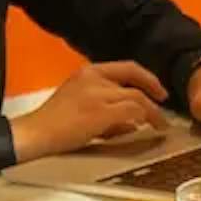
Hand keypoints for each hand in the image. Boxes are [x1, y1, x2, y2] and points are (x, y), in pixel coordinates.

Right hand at [10, 62, 166, 158]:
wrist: (36, 133)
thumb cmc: (55, 123)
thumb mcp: (80, 104)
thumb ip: (105, 107)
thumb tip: (132, 121)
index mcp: (87, 72)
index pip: (125, 66)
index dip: (145, 77)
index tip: (156, 90)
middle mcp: (93, 77)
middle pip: (134, 75)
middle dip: (154, 88)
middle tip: (164, 102)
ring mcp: (98, 93)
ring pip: (137, 96)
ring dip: (152, 112)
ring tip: (159, 124)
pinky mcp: (100, 111)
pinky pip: (133, 111)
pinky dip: (143, 119)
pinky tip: (144, 129)